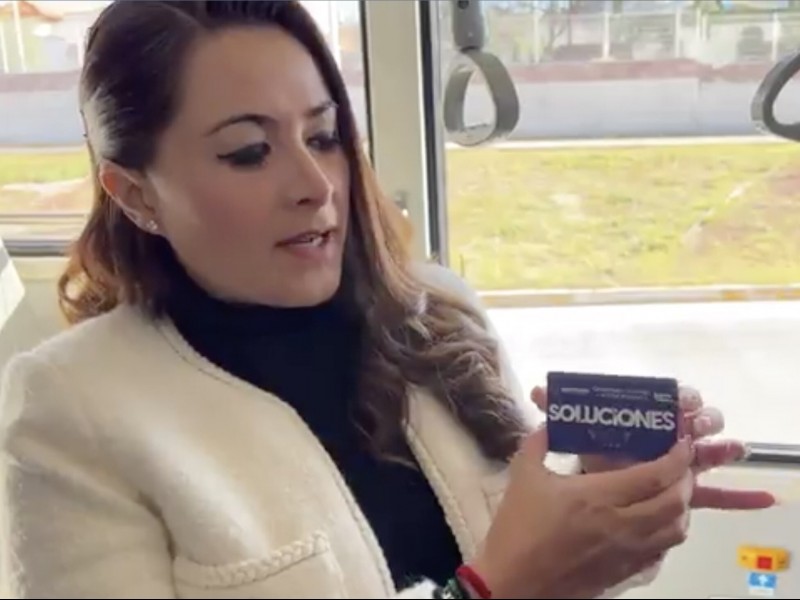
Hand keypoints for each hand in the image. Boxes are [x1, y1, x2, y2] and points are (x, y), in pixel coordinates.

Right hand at [471, 427, 693, 598]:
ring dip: (681, 509)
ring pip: (675, 532)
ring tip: (672, 493)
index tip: (681, 444)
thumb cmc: (518, 528)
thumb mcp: (522, 476)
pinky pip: (660, 553)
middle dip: (685, 480)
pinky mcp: (623, 574)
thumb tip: (548, 425)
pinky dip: (667, 535)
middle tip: (680, 465)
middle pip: (675, 503)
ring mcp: (626, 553)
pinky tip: (654, 525)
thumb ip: (537, 444)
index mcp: (598, 496)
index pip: (655, 476)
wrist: (513, 583)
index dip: (677, 458)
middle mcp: (621, 525)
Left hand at [531, 384, 775, 509]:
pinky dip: (738, 496)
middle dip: (701, 421)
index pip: (670, 398)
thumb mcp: (576, 431)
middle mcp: (669, 434)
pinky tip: (763, 500)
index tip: (682, 401)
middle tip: (698, 425)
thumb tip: (539, 391)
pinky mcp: (686, 490)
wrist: (594, 488)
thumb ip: (560, 410)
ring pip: (708, 453)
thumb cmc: (593, 449)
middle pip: (695, 422)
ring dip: (721, 449)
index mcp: (647, 415)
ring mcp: (681, 462)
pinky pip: (716, 494)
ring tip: (732, 450)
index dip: (680, 397)